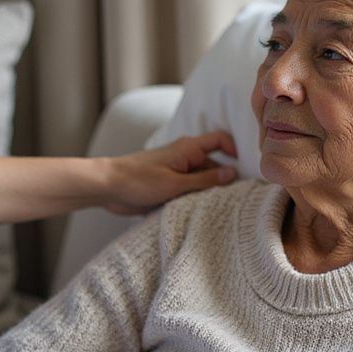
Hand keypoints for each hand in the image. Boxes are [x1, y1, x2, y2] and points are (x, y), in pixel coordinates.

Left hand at [104, 132, 238, 214]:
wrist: (108, 187)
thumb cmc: (138, 181)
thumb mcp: (176, 184)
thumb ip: (205, 180)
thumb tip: (232, 174)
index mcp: (188, 148)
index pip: (220, 140)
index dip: (235, 150)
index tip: (244, 168)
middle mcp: (185, 156)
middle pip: (214, 165)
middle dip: (223, 181)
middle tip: (235, 200)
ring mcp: (176, 170)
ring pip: (202, 180)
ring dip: (207, 193)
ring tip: (216, 209)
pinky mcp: (168, 184)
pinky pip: (189, 189)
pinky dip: (194, 198)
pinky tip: (198, 212)